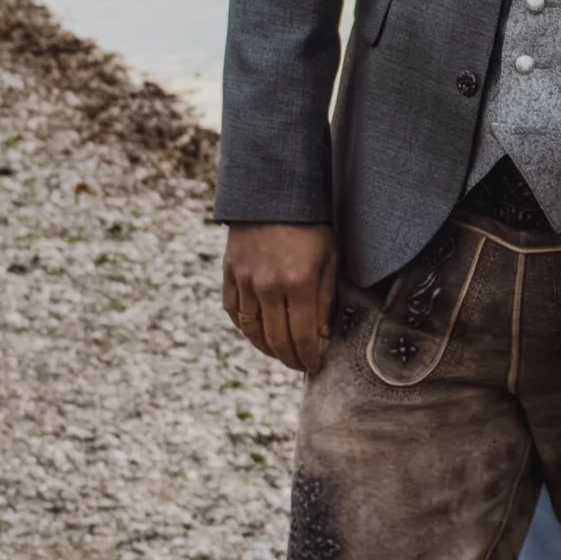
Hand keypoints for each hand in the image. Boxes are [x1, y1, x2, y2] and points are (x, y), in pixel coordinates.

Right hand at [221, 224, 338, 373]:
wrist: (275, 193)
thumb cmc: (311, 225)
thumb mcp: (330, 257)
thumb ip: (325, 299)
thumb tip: (321, 337)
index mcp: (299, 282)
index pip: (303, 336)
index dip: (310, 357)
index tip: (316, 367)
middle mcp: (269, 285)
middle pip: (277, 339)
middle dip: (291, 359)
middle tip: (300, 365)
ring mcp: (245, 280)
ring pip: (252, 330)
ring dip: (267, 349)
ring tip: (281, 354)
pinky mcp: (229, 273)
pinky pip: (233, 312)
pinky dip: (246, 328)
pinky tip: (258, 334)